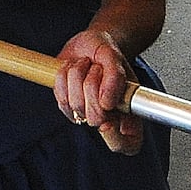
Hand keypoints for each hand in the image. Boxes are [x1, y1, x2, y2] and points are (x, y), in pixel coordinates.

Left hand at [55, 30, 142, 154]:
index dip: (115, 138)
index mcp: (130, 113)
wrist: (90, 44)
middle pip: (95, 118)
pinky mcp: (67, 106)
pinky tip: (75, 69)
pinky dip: (65, 76)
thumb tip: (107, 103)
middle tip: (99, 69)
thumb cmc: (106, 53)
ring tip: (88, 66)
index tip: (107, 118)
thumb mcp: (116, 59)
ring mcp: (86, 113)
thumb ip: (116, 79)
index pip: (127, 145)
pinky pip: (60, 96)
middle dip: (93, 86)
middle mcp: (109, 118)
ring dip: (79, 75)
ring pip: (76, 104)